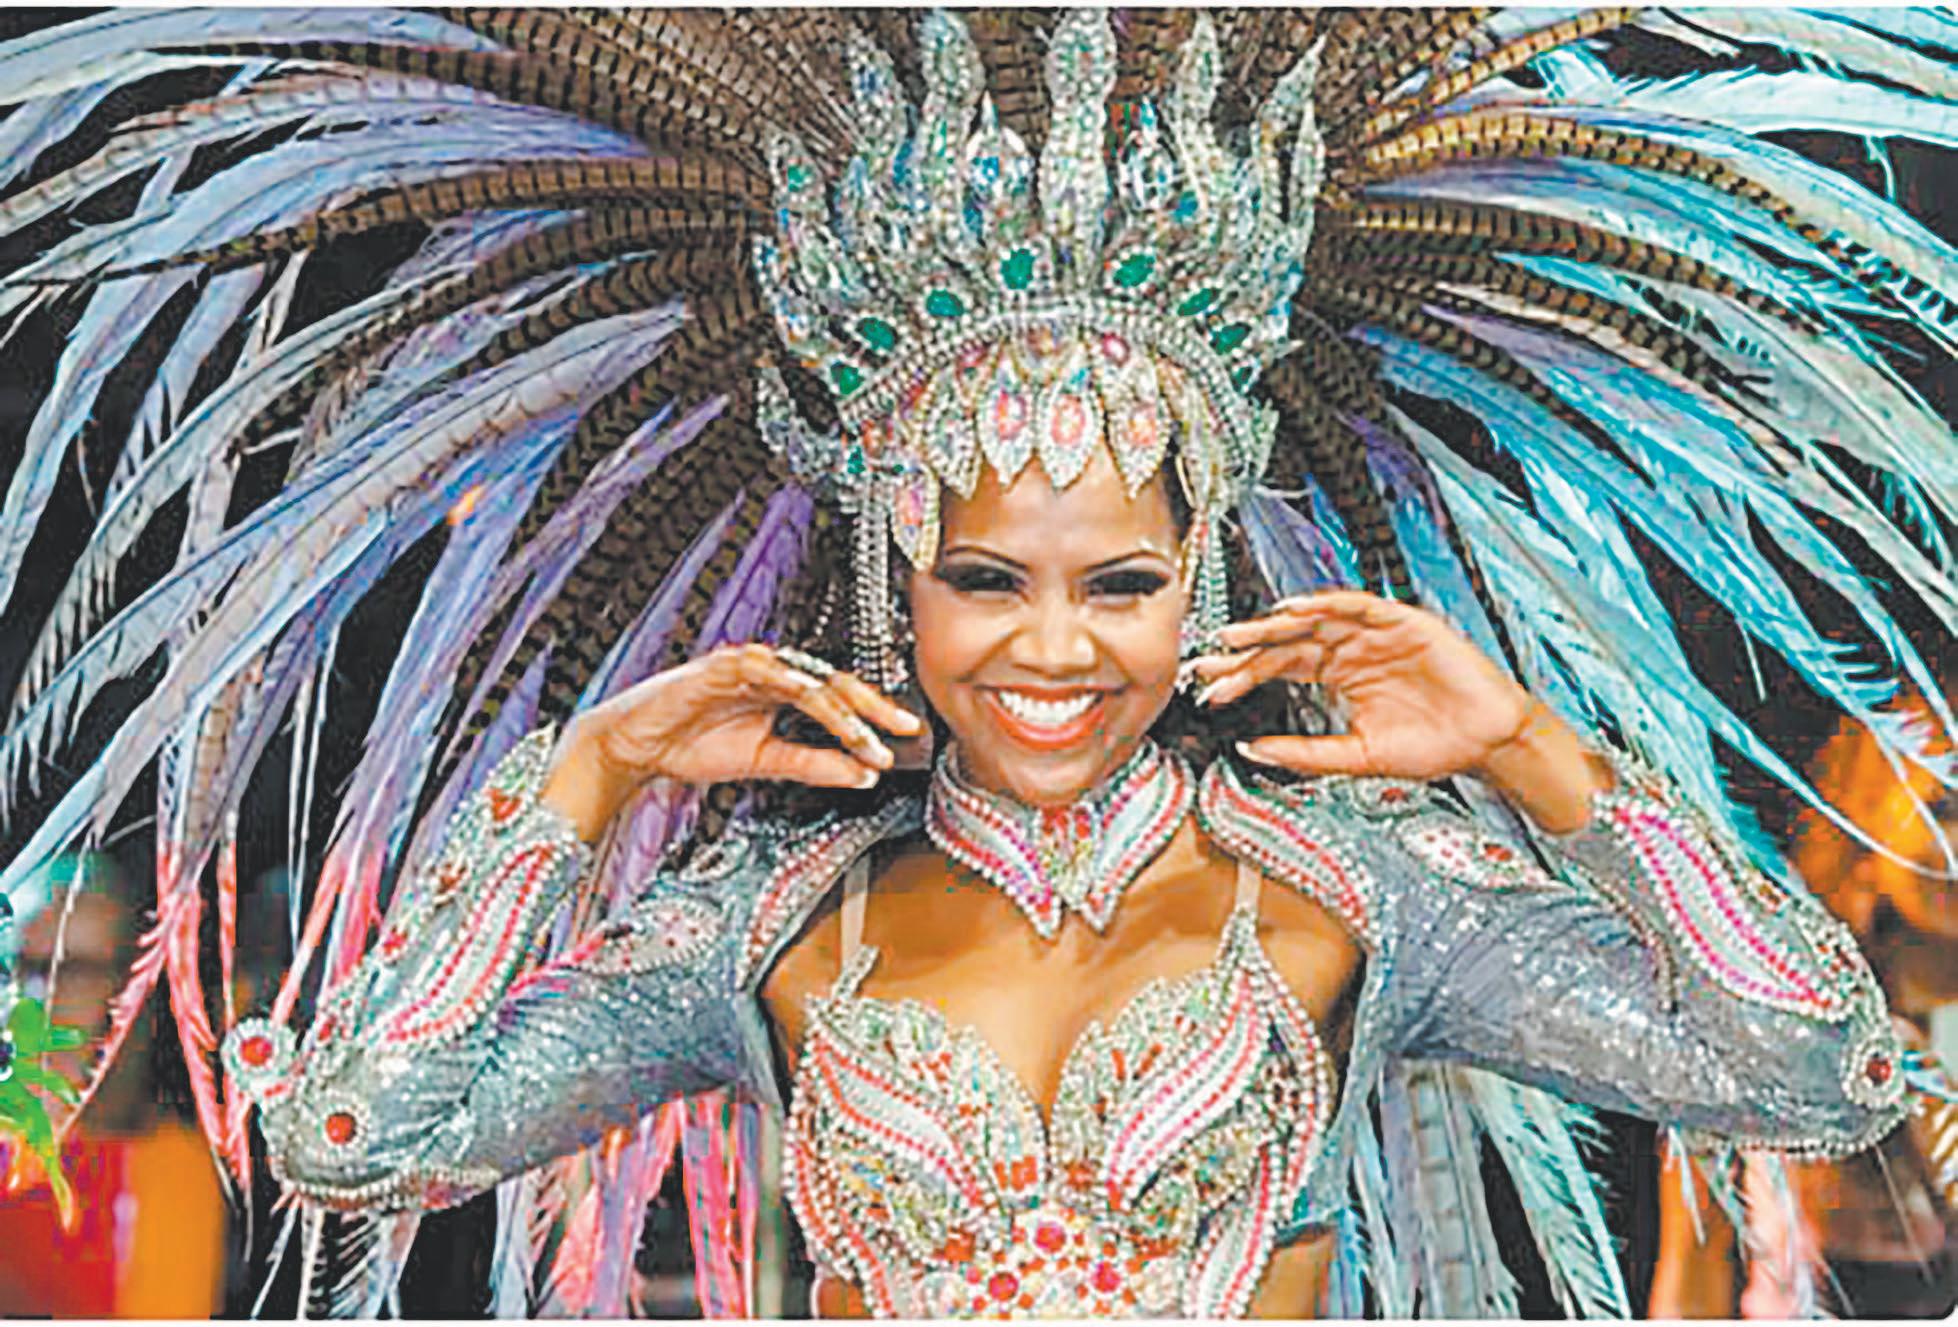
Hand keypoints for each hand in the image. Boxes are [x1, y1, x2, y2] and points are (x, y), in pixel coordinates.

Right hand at [542, 644, 923, 839]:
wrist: (635, 748)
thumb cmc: (693, 746)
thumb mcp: (765, 764)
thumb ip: (812, 765)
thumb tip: (863, 774)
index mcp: (785, 691)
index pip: (840, 700)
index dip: (873, 717)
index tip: (906, 738)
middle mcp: (773, 672)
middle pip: (834, 682)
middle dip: (872, 708)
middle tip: (904, 729)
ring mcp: (748, 665)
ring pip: (807, 679)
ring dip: (839, 711)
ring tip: (864, 739)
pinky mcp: (720, 665)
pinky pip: (764, 670)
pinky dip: (791, 684)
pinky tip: (814, 700)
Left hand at [1188, 591, 1609, 829]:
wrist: (1486, 744)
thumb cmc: (1432, 747)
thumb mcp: (1356, 757)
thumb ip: (1306, 752)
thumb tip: (1252, 750)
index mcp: (1337, 676)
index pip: (1280, 669)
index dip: (1244, 677)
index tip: (1210, 689)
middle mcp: (1350, 650)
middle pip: (1288, 642)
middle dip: (1247, 650)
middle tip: (1210, 658)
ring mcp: (1375, 633)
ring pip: (1315, 619)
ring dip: (1276, 623)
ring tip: (1241, 634)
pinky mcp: (1403, 621)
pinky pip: (1357, 606)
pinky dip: (1326, 605)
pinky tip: (1295, 611)